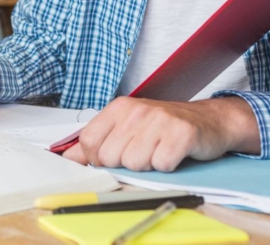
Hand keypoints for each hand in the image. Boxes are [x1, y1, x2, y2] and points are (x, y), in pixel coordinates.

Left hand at [63, 96, 259, 170]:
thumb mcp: (126, 128)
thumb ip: (95, 143)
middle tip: (144, 152)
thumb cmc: (163, 127)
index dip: (97, 159)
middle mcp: (136, 111)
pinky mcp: (182, 134)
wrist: (209, 120)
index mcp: (118, 108)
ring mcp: (159, 120)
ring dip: (147, 166)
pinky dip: (167, 167)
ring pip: (134, 163)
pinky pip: (161, 165)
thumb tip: (66, 158)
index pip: (88, 142)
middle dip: (124, 163)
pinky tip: (174, 154)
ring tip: (159, 151)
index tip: (113, 158)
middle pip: (109, 157)